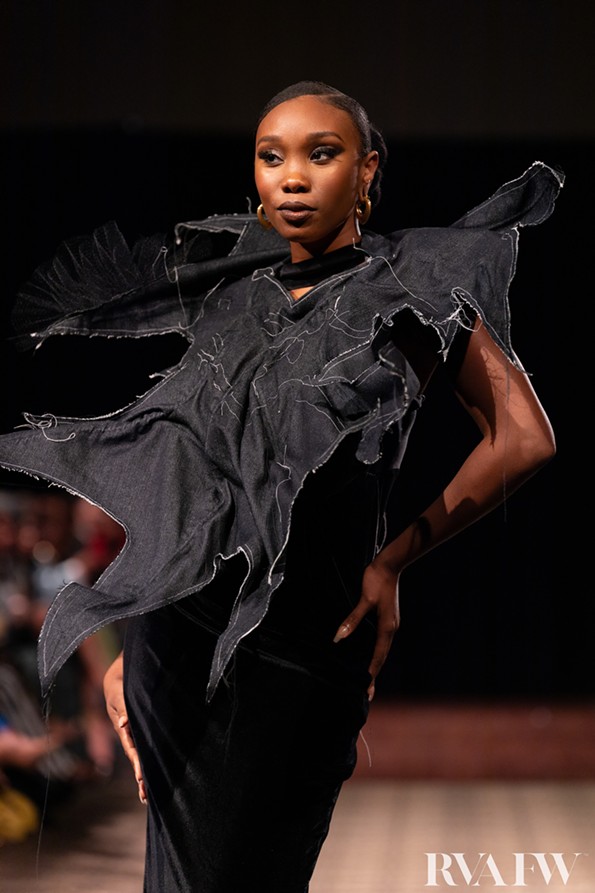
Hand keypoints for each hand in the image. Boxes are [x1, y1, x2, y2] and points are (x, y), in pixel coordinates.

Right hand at [103, 653, 145, 803]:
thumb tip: (123, 724)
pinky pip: (148, 747)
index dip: (137, 764)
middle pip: (136, 759)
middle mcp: (130, 735)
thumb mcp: (119, 696)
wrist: (120, 679)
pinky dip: (150, 760)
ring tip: (146, 795)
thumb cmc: (120, 687)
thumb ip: (123, 709)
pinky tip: (155, 774)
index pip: (132, 750)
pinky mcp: (143, 730)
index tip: (140, 778)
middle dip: (140, 777)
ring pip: (142, 756)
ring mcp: (136, 734)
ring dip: (144, 774)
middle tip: (144, 796)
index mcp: (124, 729)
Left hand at [334, 559, 399, 700]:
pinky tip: (368, 654)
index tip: (367, 690)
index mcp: (387, 627)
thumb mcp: (364, 600)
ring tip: (367, 679)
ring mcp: (391, 623)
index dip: (371, 673)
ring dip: (375, 664)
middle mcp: (391, 628)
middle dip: (374, 674)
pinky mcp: (387, 618)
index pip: (378, 656)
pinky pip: (381, 640)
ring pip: (382, 649)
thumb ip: (352, 620)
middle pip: (382, 656)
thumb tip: (338, 638)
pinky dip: (375, 651)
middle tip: (368, 693)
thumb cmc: (377, 580)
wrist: (390, 565)